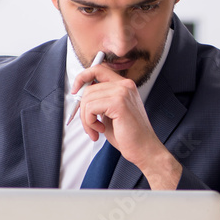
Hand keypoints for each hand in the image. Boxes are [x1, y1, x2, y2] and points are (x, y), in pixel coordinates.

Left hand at [71, 64, 180, 188]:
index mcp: (124, 86)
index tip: (75, 90)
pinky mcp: (119, 103)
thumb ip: (99, 100)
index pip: (99, 69)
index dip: (83, 77)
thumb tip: (80, 94)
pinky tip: (101, 129)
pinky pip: (91, 108)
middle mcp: (125, 85)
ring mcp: (122, 92)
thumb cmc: (128, 135)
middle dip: (83, 109)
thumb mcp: (110, 113)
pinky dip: (90, 122)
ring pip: (87, 99)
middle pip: (89, 87)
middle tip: (89, 125)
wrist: (144, 149)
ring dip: (86, 119)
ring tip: (96, 130)